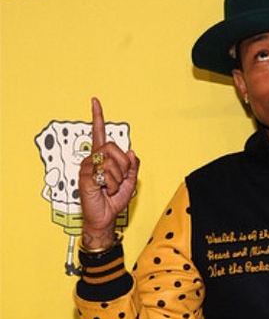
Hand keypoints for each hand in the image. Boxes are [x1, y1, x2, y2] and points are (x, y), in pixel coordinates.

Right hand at [78, 97, 139, 249]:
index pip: (100, 133)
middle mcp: (93, 159)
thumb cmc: (113, 200)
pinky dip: (112, 184)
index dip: (98, 117)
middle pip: (113, 148)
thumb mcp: (130, 181)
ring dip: (118, 178)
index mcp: (103, 157)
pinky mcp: (86, 177)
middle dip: (123, 165)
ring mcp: (88, 167)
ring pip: (112, 161)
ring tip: (111, 187)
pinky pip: (106, 173)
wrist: (105, 217)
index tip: (95, 101)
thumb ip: (132, 166)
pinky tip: (105, 189)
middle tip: (119, 179)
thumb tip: (131, 152)